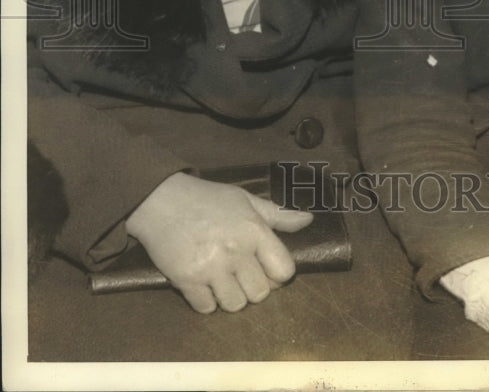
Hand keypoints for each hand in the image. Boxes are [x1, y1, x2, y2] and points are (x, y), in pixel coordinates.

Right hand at [125, 171, 312, 312]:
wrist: (161, 200)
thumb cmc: (208, 199)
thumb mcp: (245, 200)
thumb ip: (278, 215)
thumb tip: (309, 220)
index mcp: (253, 230)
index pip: (284, 270)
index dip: (279, 274)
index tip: (266, 267)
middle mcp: (235, 251)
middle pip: (260, 294)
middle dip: (254, 287)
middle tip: (241, 273)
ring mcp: (210, 268)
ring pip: (235, 305)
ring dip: (231, 296)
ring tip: (223, 279)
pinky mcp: (186, 280)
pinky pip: (207, 308)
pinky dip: (206, 301)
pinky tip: (203, 283)